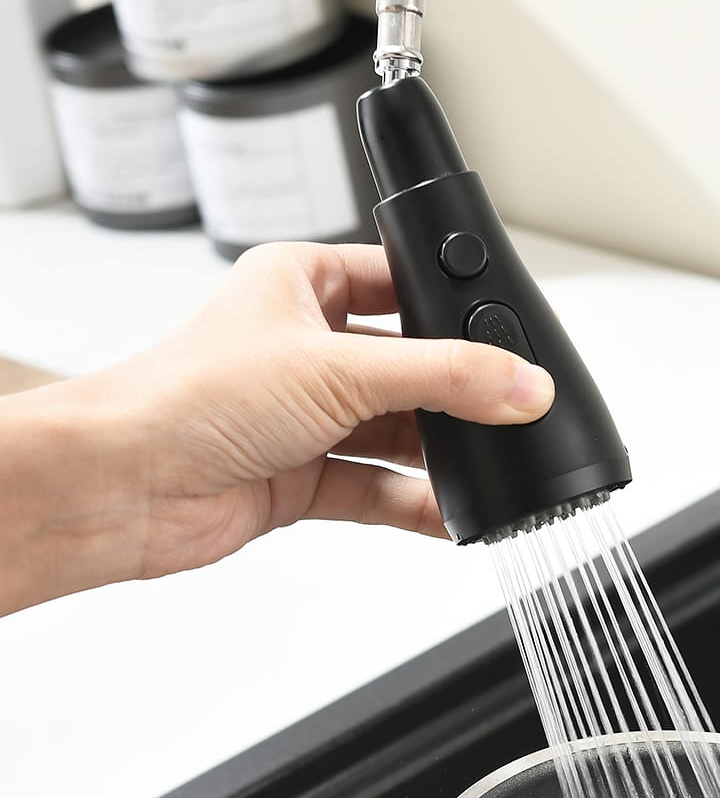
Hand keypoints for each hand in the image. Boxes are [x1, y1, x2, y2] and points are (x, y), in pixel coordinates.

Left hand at [0, 242, 554, 613]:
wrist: (120, 488)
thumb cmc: (185, 396)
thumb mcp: (338, 368)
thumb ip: (443, 378)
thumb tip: (521, 384)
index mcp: (303, 286)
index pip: (399, 284)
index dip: (451, 308)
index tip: (507, 337)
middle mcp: (306, 350)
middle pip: (409, 369)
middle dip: (454, 397)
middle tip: (508, 412)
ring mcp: (306, 419)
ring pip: (397, 435)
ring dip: (440, 458)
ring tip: (489, 469)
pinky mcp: (302, 478)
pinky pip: (378, 489)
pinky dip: (416, 503)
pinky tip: (452, 513)